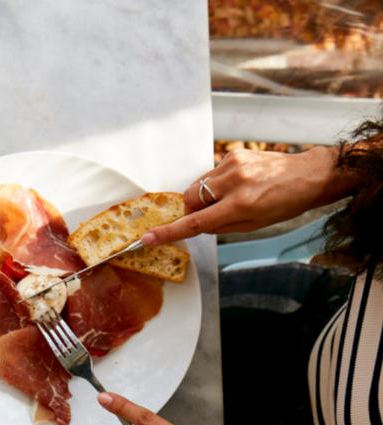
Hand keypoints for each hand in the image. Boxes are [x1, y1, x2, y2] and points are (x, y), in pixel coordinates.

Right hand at [143, 146, 357, 244]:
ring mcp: (233, 165)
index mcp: (240, 205)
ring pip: (197, 185)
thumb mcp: (252, 225)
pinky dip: (215, 184)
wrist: (308, 176)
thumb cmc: (283, 204)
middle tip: (209, 214)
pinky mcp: (234, 154)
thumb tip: (195, 223)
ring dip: (204, 196)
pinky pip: (210, 174)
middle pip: (190, 199)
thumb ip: (219, 225)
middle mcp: (234, 182)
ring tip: (228, 198)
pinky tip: (236, 185)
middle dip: (192, 209)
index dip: (169, 232)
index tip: (149, 238)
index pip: (195, 222)